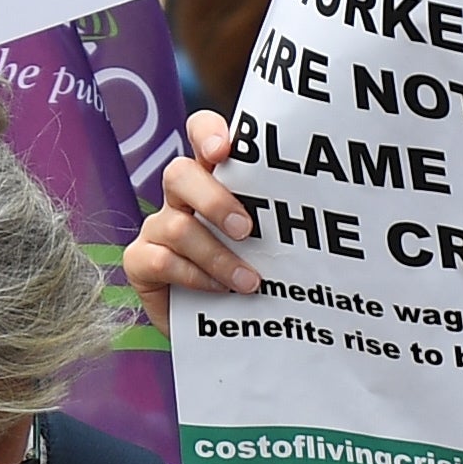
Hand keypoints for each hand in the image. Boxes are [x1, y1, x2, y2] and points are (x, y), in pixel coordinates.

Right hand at [124, 109, 258, 332]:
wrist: (227, 330)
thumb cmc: (255, 275)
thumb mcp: (271, 244)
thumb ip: (279, 221)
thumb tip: (322, 218)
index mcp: (214, 179)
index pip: (200, 134)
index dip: (207, 133)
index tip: (225, 150)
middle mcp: (181, 198)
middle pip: (179, 173)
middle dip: (213, 200)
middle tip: (246, 229)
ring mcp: (158, 228)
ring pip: (176, 225)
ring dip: (218, 256)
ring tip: (249, 282)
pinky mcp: (140, 262)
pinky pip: (161, 261)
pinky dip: (195, 277)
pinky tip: (220, 292)